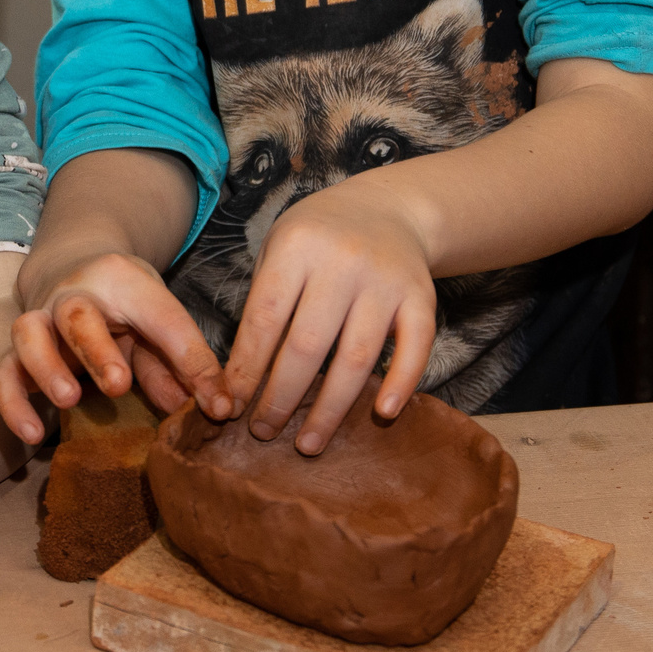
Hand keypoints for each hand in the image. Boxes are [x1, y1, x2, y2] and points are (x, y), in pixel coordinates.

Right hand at [0, 250, 228, 444]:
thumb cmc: (125, 305)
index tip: (217, 405)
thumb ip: (182, 363)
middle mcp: (72, 294)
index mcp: (121, 280)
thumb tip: (212, 410)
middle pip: (76, 313)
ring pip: (27, 334)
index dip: (192, 359)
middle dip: (96, 349)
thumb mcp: (160, 322)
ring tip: (70, 400)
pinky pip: (2, 374)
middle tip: (119, 385)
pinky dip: (12, 404)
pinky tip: (33, 434)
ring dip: (47, 368)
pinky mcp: (16, 351)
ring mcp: (38, 320)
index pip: (161, 315)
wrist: (71, 272)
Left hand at [224, 191, 438, 454]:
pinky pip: (415, 347)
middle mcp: (342, 261)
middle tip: (263, 432)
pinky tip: (383, 414)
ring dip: (330, 408)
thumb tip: (236, 380)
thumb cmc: (317, 240)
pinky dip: (401, 382)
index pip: (265, 319)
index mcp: (297, 246)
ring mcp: (385, 280)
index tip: (231, 406)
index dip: (246, 368)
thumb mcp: (279, 250)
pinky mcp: (422, 295)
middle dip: (281, 397)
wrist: (386, 208)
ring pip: (356, 356)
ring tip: (308, 443)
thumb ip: (262, 304)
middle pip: (307, 346)